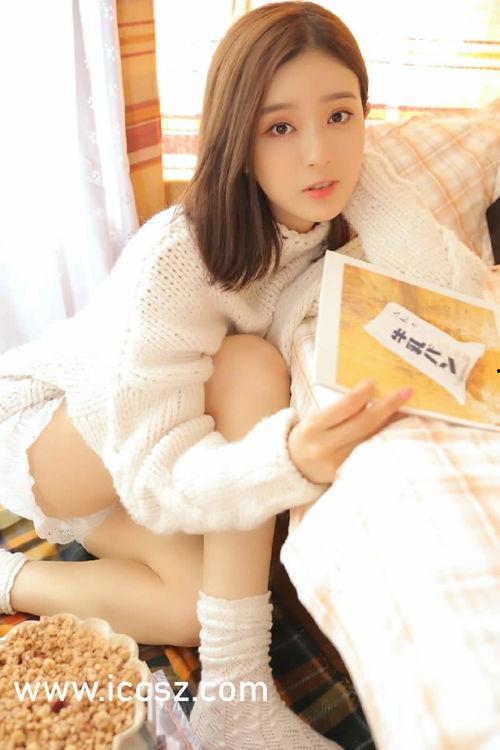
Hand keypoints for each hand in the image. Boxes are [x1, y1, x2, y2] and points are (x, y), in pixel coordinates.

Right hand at [288, 379, 412, 483]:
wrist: (295, 466)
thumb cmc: (310, 436)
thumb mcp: (316, 419)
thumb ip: (340, 409)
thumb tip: (374, 395)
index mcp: (313, 428)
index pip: (343, 408)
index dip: (361, 394)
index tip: (374, 382)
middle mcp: (324, 447)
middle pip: (363, 424)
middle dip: (388, 406)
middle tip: (406, 391)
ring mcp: (338, 463)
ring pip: (372, 439)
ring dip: (393, 422)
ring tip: (408, 408)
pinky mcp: (348, 474)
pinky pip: (371, 451)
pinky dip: (385, 438)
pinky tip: (398, 428)